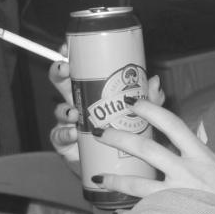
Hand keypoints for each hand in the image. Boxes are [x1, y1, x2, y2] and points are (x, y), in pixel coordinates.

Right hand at [48, 46, 165, 155]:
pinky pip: (58, 136)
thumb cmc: (125, 136)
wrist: (116, 167)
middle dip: (59, 72)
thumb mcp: (140, 116)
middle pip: (61, 82)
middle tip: (64, 69)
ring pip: (59, 110)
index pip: (78, 69)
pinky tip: (72, 134)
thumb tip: (155, 82)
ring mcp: (69, 123)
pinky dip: (64, 134)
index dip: (69, 55)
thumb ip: (149, 101)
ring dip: (64, 108)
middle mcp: (78, 103)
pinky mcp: (65, 143)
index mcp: (92, 90)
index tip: (66, 46)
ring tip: (74, 112)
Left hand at [94, 98, 214, 202]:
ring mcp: (179, 195)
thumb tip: (182, 130)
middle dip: (121, 139)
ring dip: (117, 180)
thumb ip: (196, 147)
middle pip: (148, 150)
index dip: (151, 110)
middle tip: (101, 133)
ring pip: (140, 185)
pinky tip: (118, 213)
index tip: (132, 102)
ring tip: (99, 178)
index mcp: (200, 154)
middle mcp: (188, 171)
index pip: (173, 124)